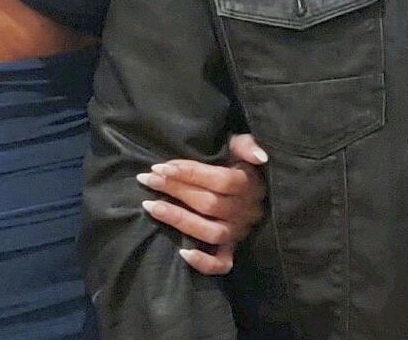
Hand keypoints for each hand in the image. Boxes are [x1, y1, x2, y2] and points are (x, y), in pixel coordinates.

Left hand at [138, 132, 268, 275]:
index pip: (220, 181)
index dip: (189, 173)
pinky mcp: (234, 249)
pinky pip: (222, 263)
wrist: (256, 188)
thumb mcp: (242, 147)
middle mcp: (247, 211)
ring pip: (210, 232)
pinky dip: (203, 262)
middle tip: (148, 180)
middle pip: (208, 204)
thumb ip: (247, 145)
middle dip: (174, 190)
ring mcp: (240, 232)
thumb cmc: (240, 163)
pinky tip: (182, 253)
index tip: (161, 167)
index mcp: (250, 184)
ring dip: (178, 219)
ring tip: (150, 206)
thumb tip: (258, 156)